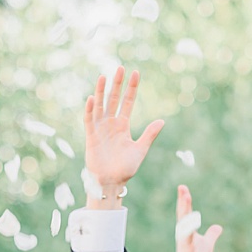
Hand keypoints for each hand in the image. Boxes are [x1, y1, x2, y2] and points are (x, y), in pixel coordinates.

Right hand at [83, 67, 163, 204]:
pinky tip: (92, 98)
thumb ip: (149, 135)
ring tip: (103, 76)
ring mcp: (100, 129)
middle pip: (114, 99)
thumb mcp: (140, 150)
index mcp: (123, 126)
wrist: (111, 183)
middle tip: (120, 68)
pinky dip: (90, 109)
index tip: (136, 73)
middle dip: (117, 84)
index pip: (128, 102)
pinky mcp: (91, 136)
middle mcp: (111, 124)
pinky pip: (89, 120)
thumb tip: (162, 120)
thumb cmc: (125, 169)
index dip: (132, 88)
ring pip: (100, 105)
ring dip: (101, 91)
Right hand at [173, 184, 222, 251]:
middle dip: (182, 200)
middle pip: (183, 213)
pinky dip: (188, 227)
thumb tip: (218, 227)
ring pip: (184, 222)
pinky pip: (187, 236)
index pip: (185, 212)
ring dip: (185, 209)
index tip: (183, 188)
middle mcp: (183, 233)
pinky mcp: (185, 249)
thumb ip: (212, 235)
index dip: (184, 201)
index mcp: (187, 231)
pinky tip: (191, 218)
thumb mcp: (208, 244)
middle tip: (182, 187)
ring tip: (186, 197)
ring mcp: (183, 241)